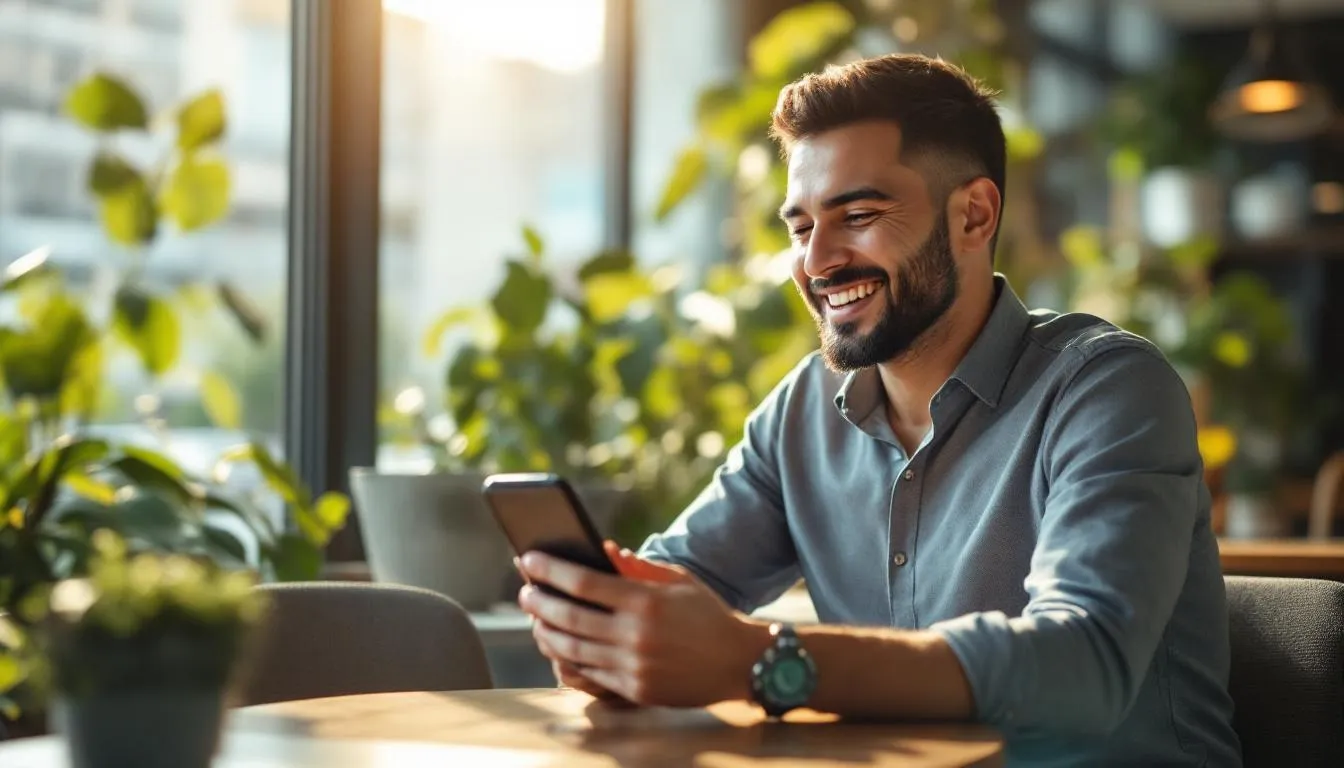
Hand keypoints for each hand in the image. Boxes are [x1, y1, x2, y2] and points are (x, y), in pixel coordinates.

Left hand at [517, 541, 768, 707]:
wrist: (740, 663)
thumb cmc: (707, 615)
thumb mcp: (678, 581)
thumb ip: (637, 566)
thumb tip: (600, 549)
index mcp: (646, 601)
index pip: (584, 582)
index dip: (551, 570)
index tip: (527, 559)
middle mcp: (636, 635)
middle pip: (570, 617)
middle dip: (539, 602)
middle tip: (524, 592)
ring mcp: (634, 666)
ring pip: (572, 650)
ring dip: (546, 633)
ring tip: (535, 619)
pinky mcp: (635, 690)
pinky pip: (589, 675)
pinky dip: (567, 660)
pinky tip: (557, 647)